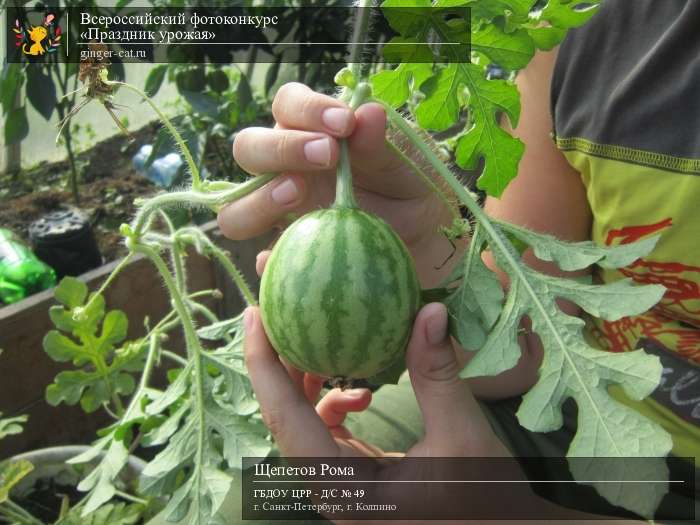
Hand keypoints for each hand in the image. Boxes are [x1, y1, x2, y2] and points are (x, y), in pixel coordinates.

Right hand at [217, 82, 455, 286]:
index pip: (288, 105)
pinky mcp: (286, 253)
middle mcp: (286, 169)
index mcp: (312, 133)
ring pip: (236, 207)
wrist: (424, 241)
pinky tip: (280, 255)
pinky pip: (260, 258)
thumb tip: (368, 113)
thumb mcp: (406, 164)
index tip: (344, 123)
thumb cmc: (411, 189)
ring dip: (260, 198)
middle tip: (327, 155)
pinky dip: (265, 257)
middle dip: (280, 147)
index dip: (307, 108)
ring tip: (297, 195)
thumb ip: (382, 144)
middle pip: (248, 148)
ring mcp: (280, 215)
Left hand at [244, 302, 512, 523]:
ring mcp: (341, 485)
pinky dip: (333, 400)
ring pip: (302, 422)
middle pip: (284, 417)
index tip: (253, 313)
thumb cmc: (486, 501)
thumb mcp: (463, 436)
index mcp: (345, 487)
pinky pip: (326, 431)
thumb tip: (430, 310)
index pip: (285, 418)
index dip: (263, 363)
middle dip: (277, 360)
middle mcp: (332, 489)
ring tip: (316, 338)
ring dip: (306, 378)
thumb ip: (438, 375)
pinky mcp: (354, 476)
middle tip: (274, 306)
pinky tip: (362, 390)